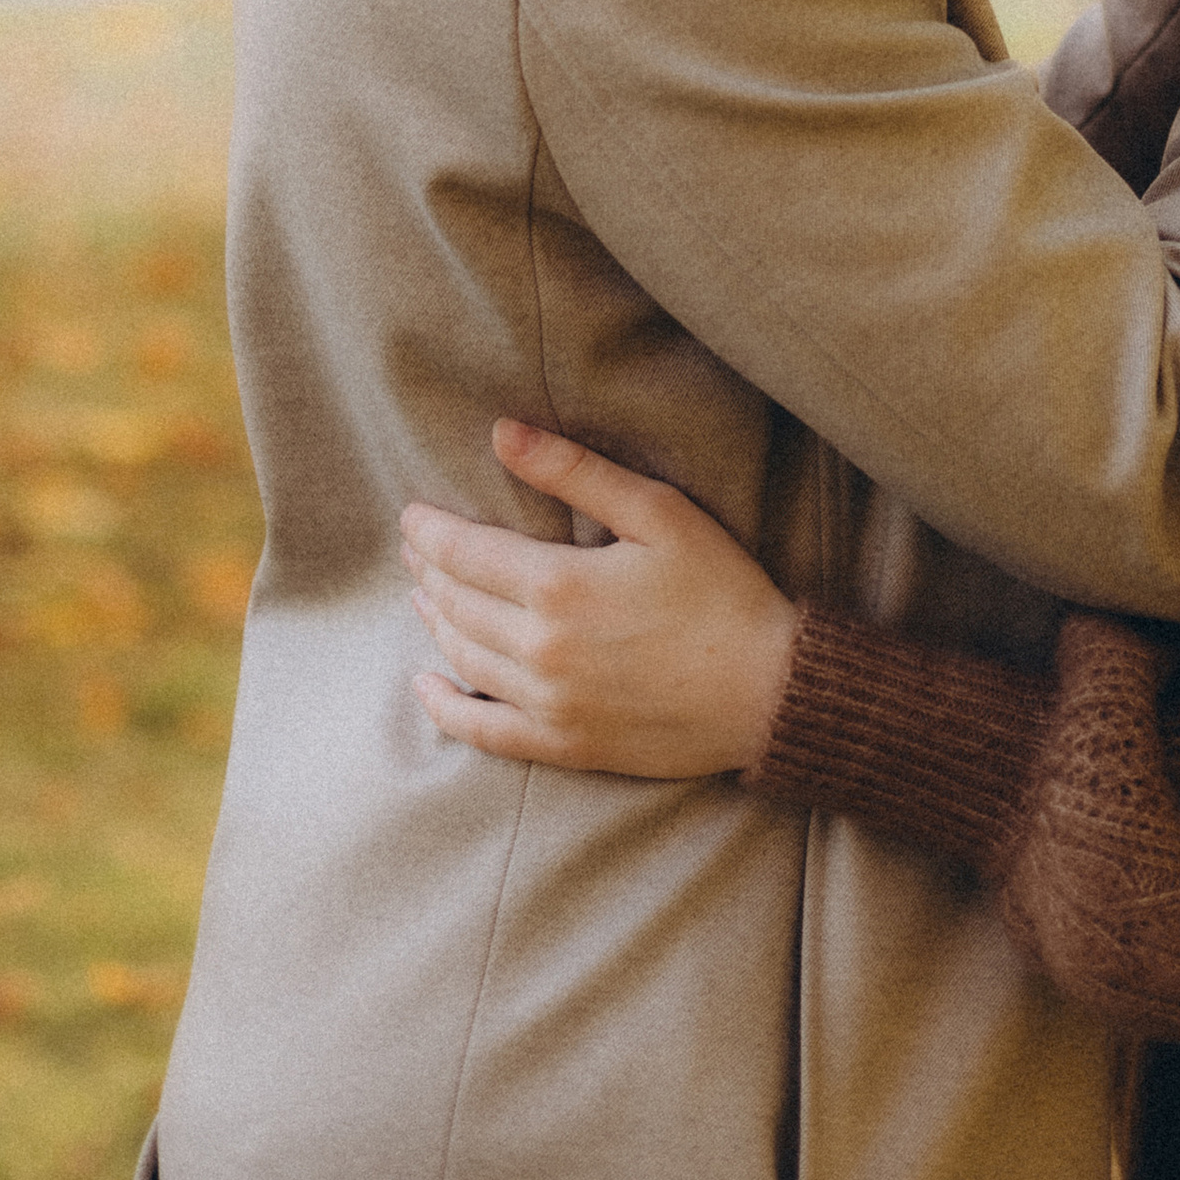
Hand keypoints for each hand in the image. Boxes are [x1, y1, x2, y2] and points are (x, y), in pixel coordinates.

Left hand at [402, 421, 801, 780]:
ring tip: (424, 593)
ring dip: (435, 621)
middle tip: (416, 547)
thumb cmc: (721, 591)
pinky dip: (444, 708)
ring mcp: (548, 705)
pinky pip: (482, 731)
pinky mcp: (564, 745)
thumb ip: (575, 472)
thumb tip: (502, 433)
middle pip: (456, 603)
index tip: (412, 514)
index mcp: (560, 587)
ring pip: (464, 657)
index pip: (465, 553)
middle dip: (429, 570)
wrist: (767, 691)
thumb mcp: (658, 512)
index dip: (431, 531)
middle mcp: (541, 650)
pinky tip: (425, 685)